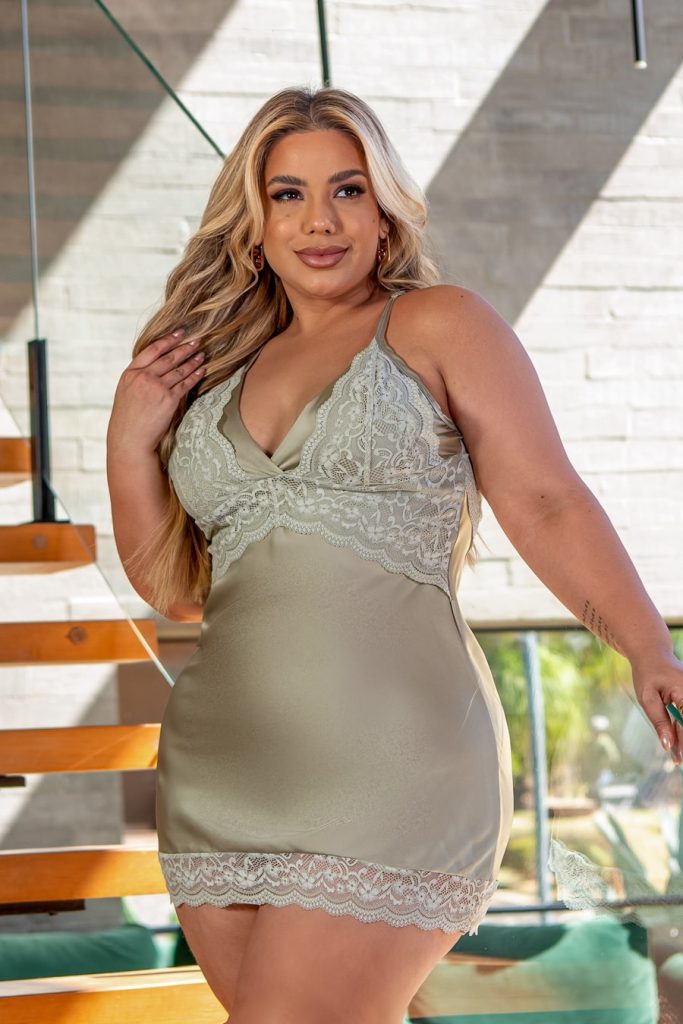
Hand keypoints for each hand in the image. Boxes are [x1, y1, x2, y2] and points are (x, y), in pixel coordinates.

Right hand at [107, 327, 205, 454]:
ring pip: (179, 369)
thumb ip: (138, 377)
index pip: (152, 350)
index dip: (167, 339)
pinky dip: (195, 375)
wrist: (130, 439)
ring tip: (202, 354)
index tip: (178, 332)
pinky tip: (202, 370)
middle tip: (197, 340)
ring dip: (193, 360)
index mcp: (131, 373)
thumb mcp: (126, 391)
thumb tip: (155, 366)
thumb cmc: (127, 417)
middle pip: (169, 357)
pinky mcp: (169, 400)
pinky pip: (185, 383)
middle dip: (185, 347)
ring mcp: (157, 388)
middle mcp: (144, 377)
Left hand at [631, 650, 682, 763]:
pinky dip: (682, 729)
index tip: (678, 760)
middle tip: (676, 762)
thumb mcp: (647, 698)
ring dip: (682, 738)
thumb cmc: (648, 674)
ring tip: (676, 758)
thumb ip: (659, 721)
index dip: (682, 743)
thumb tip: (667, 745)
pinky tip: (675, 744)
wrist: (653, 654)